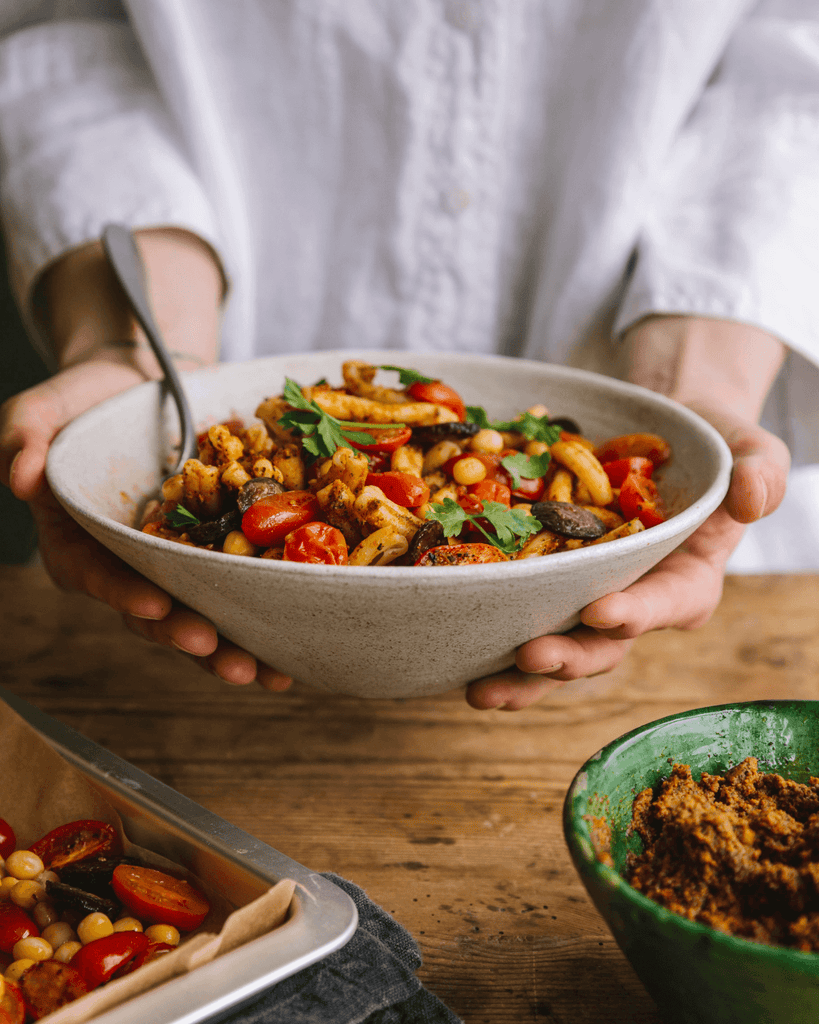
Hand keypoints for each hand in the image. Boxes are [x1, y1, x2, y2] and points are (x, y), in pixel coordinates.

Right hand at [0, 230, 292, 692]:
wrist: (141, 386)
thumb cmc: (83, 401)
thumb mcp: (40, 410)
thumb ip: (22, 438)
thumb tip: (19, 478)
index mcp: (78, 541)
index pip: (95, 574)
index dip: (124, 593)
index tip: (158, 604)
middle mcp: (125, 564)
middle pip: (152, 611)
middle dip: (187, 636)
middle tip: (225, 655)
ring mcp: (170, 563)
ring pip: (198, 613)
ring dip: (231, 649)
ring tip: (268, 671)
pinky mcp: (211, 553)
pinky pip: (234, 588)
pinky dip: (262, 615)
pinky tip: (292, 646)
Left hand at [465, 316, 789, 710]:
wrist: (661, 434)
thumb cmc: (711, 445)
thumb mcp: (749, 447)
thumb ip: (758, 471)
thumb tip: (752, 496)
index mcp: (685, 582)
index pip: (664, 606)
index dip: (634, 614)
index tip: (600, 613)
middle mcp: (633, 602)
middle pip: (601, 645)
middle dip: (565, 658)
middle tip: (527, 657)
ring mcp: (585, 596)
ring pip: (555, 646)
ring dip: (518, 674)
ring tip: (478, 689)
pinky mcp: (548, 582)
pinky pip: (519, 610)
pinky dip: (488, 631)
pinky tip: (453, 646)